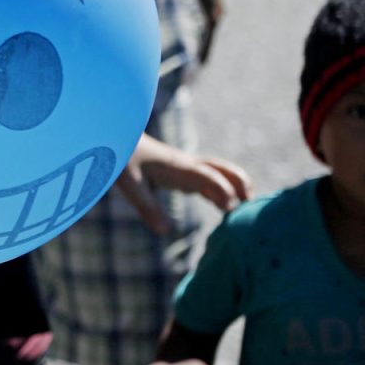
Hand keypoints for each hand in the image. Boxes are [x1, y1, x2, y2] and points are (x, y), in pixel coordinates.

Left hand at [116, 134, 252, 235]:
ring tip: (242, 207)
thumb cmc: (120, 157)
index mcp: (177, 167)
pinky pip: (204, 178)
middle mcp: (185, 165)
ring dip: (231, 186)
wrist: (113, 132)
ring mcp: (183, 166)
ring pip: (215, 173)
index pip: (208, 177)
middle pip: (221, 169)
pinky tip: (219, 204)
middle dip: (239, 183)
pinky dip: (216, 189)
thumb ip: (147, 207)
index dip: (222, 190)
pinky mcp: (177, 169)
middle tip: (250, 202)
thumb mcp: (130, 185)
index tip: (230, 208)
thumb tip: (165, 232)